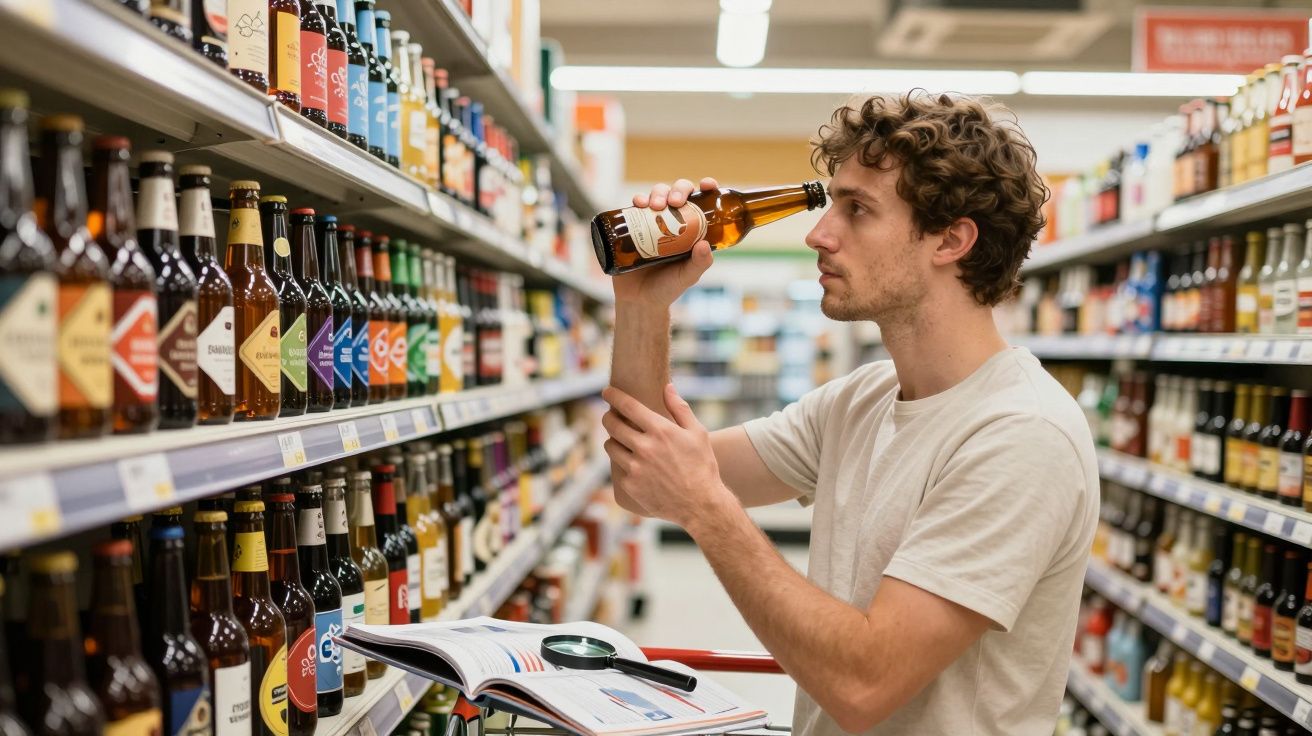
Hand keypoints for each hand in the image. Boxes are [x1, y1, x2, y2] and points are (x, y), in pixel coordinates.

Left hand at [601, 383, 736, 529]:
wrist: (700, 505)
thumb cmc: (702, 466)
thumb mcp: (697, 433)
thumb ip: (680, 408)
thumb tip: (667, 387)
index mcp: (660, 430)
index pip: (627, 406)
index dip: (613, 395)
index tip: (607, 391)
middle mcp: (644, 447)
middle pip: (612, 424)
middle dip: (608, 416)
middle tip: (610, 416)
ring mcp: (635, 467)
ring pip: (610, 446)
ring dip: (612, 440)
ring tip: (620, 440)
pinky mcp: (630, 485)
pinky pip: (616, 468)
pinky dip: (621, 463)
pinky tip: (629, 463)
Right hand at [613, 177, 719, 308]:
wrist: (638, 300)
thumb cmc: (667, 288)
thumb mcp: (687, 277)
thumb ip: (699, 263)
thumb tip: (705, 244)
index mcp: (691, 230)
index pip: (702, 203)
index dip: (707, 189)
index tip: (708, 184)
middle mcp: (673, 222)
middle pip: (678, 193)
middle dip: (678, 190)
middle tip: (675, 202)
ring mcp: (652, 222)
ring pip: (657, 195)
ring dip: (657, 192)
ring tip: (654, 206)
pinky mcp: (633, 226)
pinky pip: (635, 206)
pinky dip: (638, 199)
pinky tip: (639, 203)